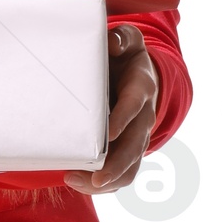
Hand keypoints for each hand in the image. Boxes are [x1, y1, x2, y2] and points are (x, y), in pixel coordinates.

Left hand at [65, 24, 159, 194]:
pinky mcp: (128, 149)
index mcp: (141, 89)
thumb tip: (111, 44)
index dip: (122, 120)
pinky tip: (81, 183)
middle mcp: (143, 117)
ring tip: (78, 183)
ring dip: (109, 180)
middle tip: (97, 177)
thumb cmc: (125, 56)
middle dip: (117, 164)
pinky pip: (123, 173)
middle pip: (134, 146)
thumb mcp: (127, 41)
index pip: (134, 107)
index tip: (107, 133)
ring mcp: (137, 136)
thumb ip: (121, 39)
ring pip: (130, 165)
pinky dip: (105, 183)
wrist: (139, 73)